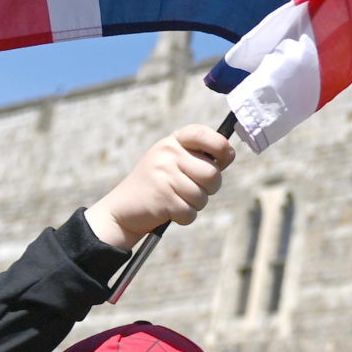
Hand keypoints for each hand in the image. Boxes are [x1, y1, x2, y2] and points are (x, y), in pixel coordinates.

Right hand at [85, 125, 234, 251]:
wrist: (122, 209)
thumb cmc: (156, 185)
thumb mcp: (171, 161)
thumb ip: (197, 156)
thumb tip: (229, 153)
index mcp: (172, 142)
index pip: (203, 134)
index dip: (221, 146)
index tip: (225, 158)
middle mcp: (167, 154)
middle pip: (212, 173)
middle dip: (210, 188)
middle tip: (194, 190)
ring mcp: (164, 175)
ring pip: (203, 196)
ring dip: (195, 204)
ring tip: (177, 200)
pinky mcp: (163, 198)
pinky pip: (191, 212)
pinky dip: (185, 217)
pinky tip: (170, 212)